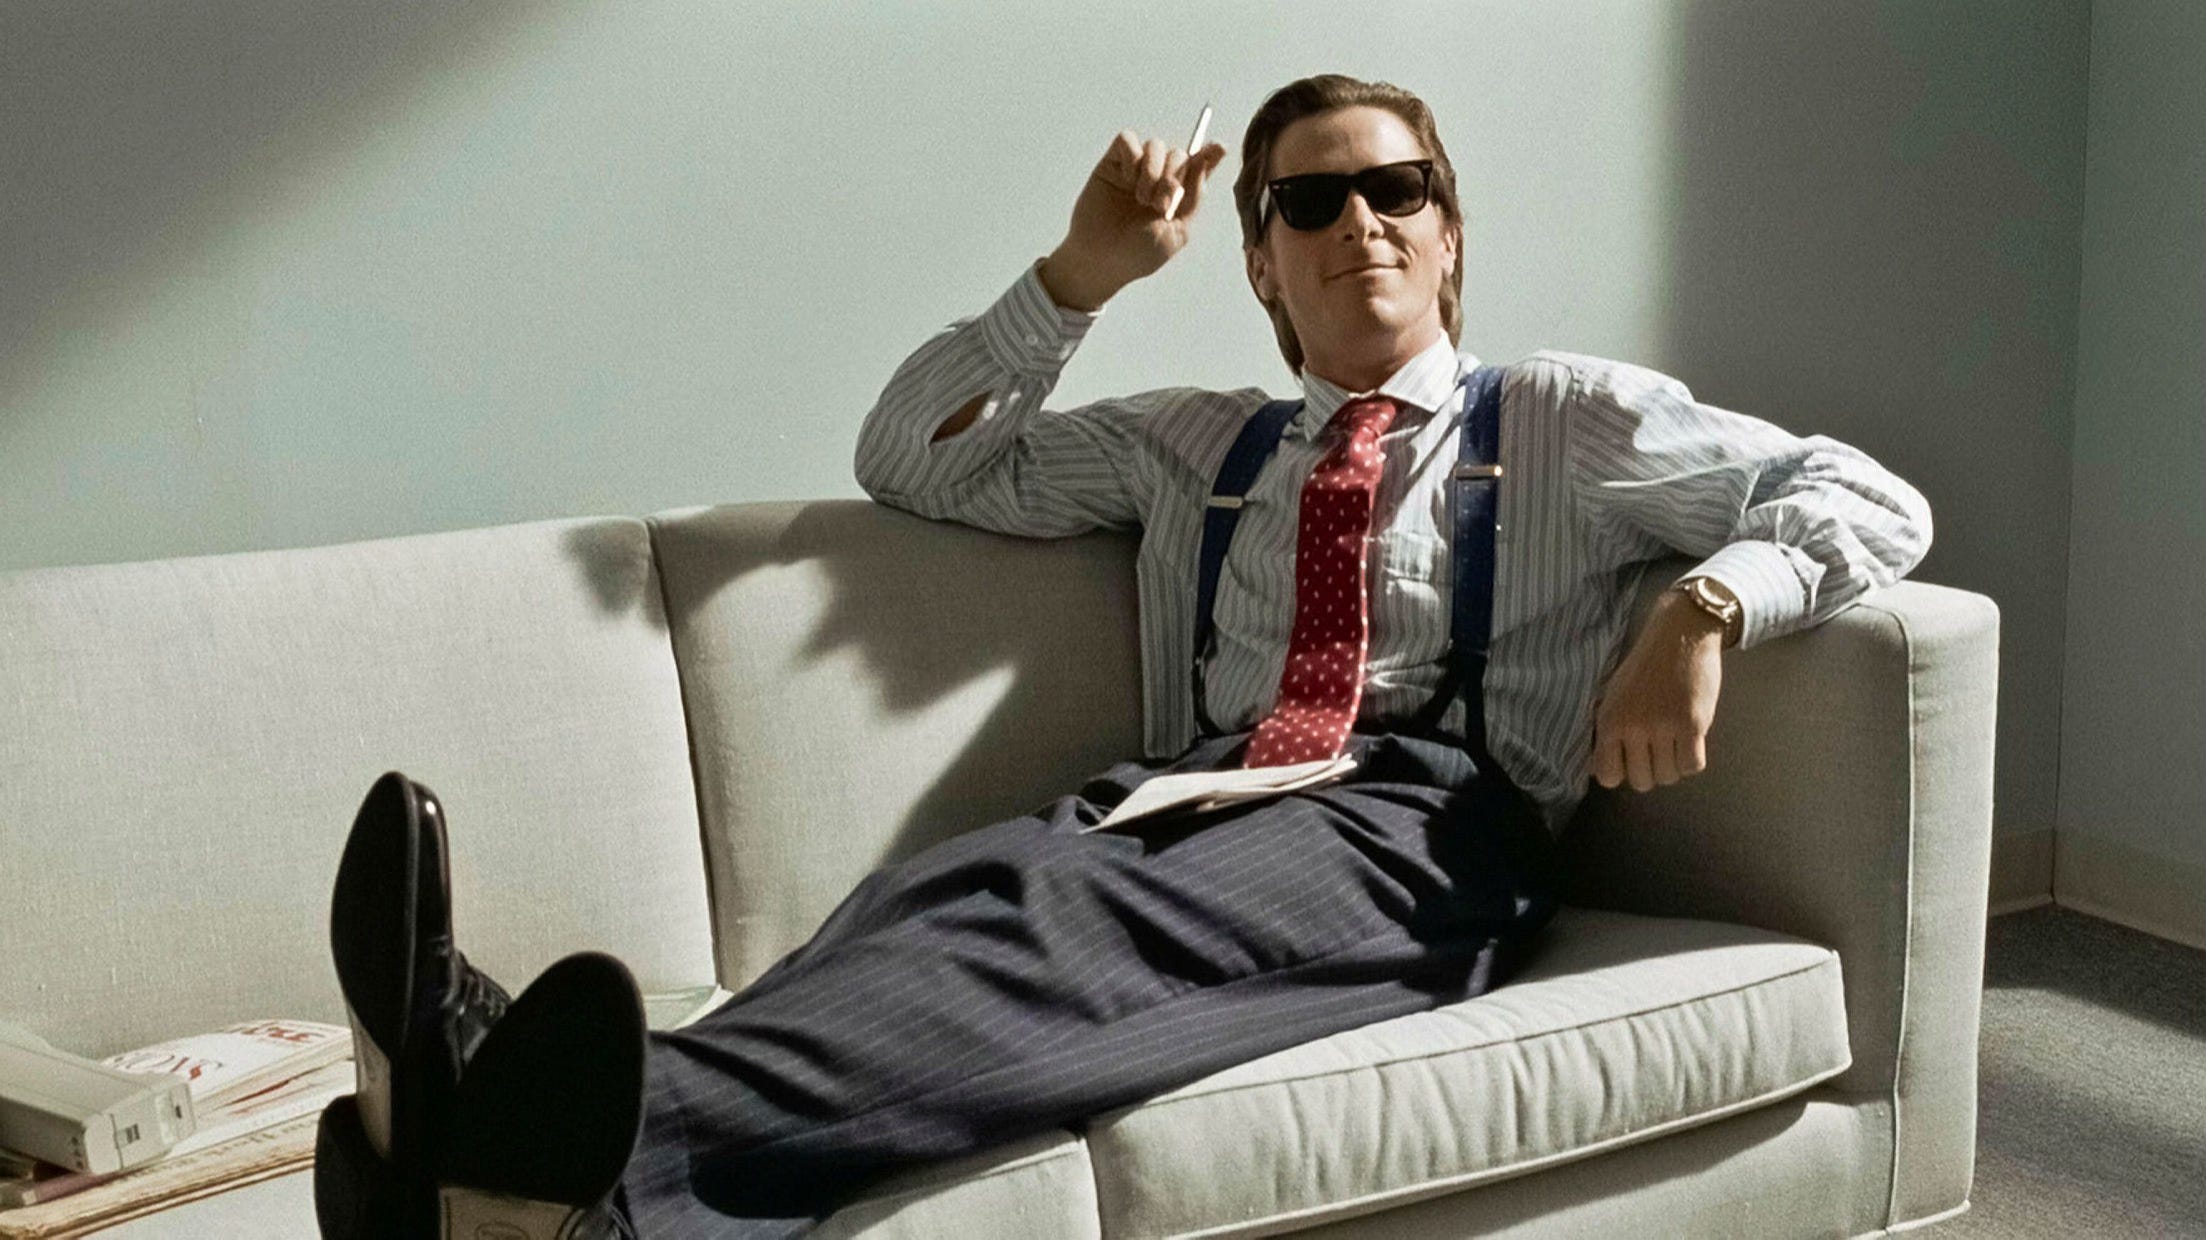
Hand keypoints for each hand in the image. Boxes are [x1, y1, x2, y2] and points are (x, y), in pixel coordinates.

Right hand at [1044, 131, 1229, 310]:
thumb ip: (1194, 198)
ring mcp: (1135, 170)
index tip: (1220, 148)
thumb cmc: (1138, 254)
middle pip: (1178, 154)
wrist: (1100, 261)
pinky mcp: (1112, 164)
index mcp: (1178, 196)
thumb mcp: (1177, 232)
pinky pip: (1127, 140)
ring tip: (1141, 199)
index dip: (1211, 153)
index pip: (1199, 166)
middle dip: (1173, 178)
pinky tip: (1126, 179)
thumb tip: (1204, 161)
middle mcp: (1159, 179)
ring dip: (1153, 171)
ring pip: (1155, 145)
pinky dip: (1131, 156)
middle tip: (1160, 206)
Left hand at [1586, 596, 1725, 792]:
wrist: (1681, 635)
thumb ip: (1610, 730)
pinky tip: (1690, 741)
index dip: (1622, 773)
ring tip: (1675, 742)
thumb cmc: (1647, 666)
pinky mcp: (1692, 724)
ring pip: (1668, 776)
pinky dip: (1693, 760)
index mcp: (1609, 720)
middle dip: (1651, 770)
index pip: (1608, 776)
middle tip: (1658, 750)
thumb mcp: (1614, 695)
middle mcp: (1632, 726)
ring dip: (1673, 765)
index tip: (1632, 760)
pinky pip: (1692, 766)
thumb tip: (1606, 770)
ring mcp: (1663, 726)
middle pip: (1641, 781)